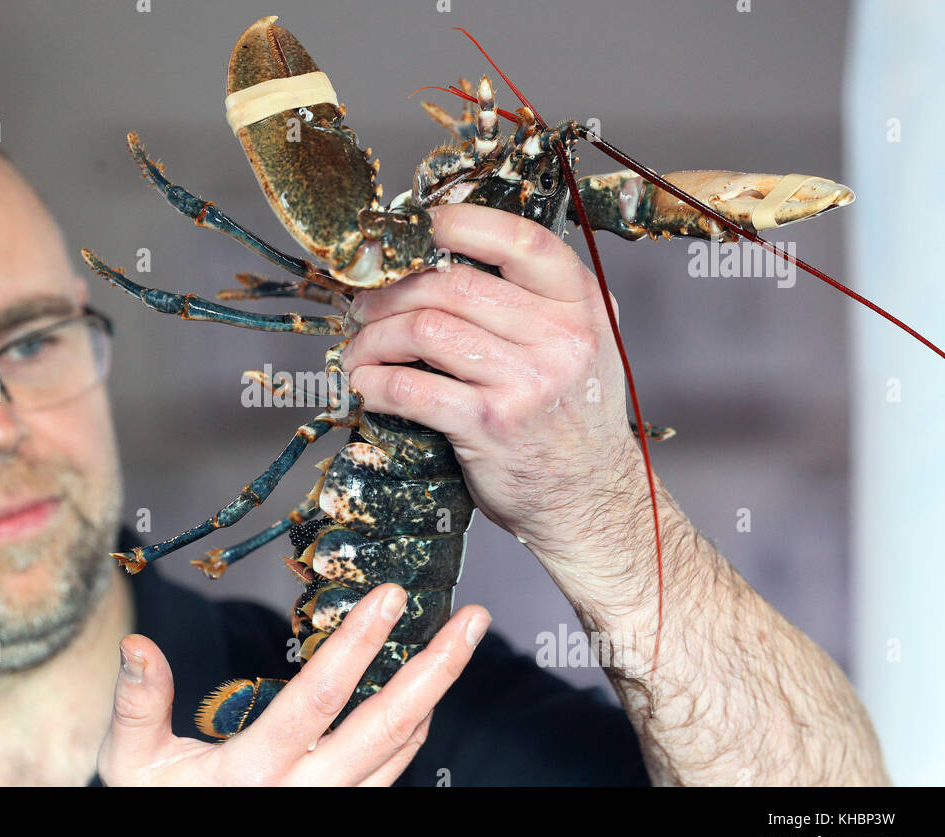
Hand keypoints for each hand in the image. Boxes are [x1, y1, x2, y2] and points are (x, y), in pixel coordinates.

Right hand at [97, 584, 489, 785]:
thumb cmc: (155, 806)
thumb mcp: (132, 765)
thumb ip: (138, 705)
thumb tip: (138, 646)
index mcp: (253, 773)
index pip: (317, 700)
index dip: (358, 645)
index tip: (389, 596)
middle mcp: (303, 793)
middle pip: (385, 729)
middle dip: (434, 670)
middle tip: (470, 620)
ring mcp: (328, 808)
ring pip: (398, 753)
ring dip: (434, 695)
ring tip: (460, 643)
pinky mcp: (340, 813)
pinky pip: (389, 775)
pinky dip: (413, 733)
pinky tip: (425, 698)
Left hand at [341, 203, 647, 563]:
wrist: (591, 499)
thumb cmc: (570, 419)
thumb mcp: (579, 345)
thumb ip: (535, 301)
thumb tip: (445, 256)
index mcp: (582, 305)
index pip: (520, 240)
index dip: (458, 223)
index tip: (415, 227)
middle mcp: (561, 338)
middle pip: (453, 285)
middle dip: (392, 290)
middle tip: (363, 304)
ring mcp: (527, 384)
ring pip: (425, 330)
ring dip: (375, 338)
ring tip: (360, 348)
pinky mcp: (490, 427)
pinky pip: (413, 389)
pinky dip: (375, 383)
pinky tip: (365, 384)